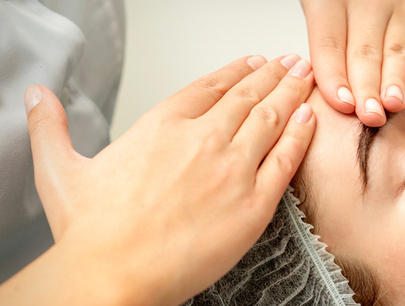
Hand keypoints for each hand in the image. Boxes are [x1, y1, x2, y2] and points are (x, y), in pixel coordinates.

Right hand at [2, 55, 314, 304]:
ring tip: (305, 76)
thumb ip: (51, 129)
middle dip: (273, 74)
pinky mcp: (254, 203)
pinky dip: (301, 135)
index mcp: (162, 126)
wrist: (113, 273)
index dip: (235, 71)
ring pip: (272, 118)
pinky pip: (286, 160)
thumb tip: (38, 98)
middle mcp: (202, 139)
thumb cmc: (91, 232)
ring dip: (292, 92)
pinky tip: (310, 118)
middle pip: (247, 95)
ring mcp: (232, 168)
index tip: (251, 62)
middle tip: (289, 62)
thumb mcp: (61, 170)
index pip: (209, 86)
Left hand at [301, 0, 404, 126]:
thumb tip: (328, 95)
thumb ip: (321, 46)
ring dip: (394, 81)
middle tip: (369, 115)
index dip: (335, 78)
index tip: (343, 105)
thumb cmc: (340, 4)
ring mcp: (399, 7)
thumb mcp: (317, 9)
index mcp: (329, 2)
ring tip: (392, 104)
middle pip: (364, 53)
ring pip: (395, 50)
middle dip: (367, 89)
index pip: (329, 45)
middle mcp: (366, 2)